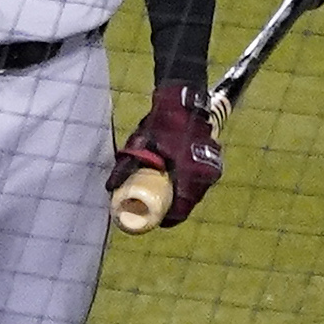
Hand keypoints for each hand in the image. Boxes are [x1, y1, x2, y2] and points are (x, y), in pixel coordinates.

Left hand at [112, 83, 221, 225]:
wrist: (185, 102)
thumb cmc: (162, 124)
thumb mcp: (140, 144)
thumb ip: (126, 166)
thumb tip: (110, 187)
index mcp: (189, 172)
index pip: (181, 208)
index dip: (167, 219)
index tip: (154, 221)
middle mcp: (205, 173)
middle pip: (188, 203)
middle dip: (171, 209)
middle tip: (154, 211)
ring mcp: (212, 167)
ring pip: (196, 193)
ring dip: (181, 198)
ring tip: (162, 199)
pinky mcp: (213, 160)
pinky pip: (200, 182)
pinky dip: (188, 186)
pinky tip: (174, 184)